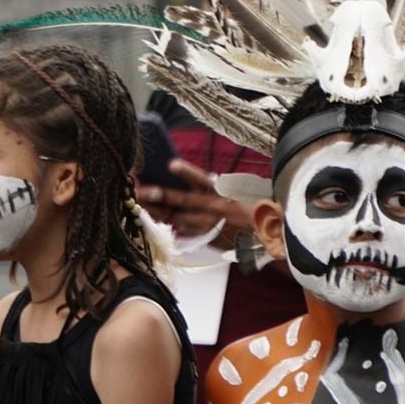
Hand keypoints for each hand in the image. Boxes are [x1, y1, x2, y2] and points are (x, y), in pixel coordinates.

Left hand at [134, 159, 254, 248]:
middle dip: (161, 195)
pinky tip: (151, 215)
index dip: (187, 173)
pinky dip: (167, 222)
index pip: (202, 181)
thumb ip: (212, 187)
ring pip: (177, 218)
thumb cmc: (250, 210)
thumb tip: (185, 177)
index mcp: (223, 194)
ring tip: (139, 201)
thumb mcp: (235, 193)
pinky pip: (181, 229)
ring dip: (157, 210)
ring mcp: (207, 227)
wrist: (265, 238)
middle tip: (142, 190)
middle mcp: (214, 210)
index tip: (171, 164)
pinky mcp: (204, 239)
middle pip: (183, 201)